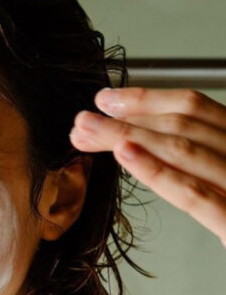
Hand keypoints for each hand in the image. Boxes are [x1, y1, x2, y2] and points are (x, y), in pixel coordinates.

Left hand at [70, 88, 225, 247]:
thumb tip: (149, 142)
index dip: (147, 100)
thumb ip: (210, 160)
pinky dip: (158, 172)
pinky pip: (197, 195)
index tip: (107, 100)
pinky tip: (125, 157)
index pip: (197, 108)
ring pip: (185, 150)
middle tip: (83, 121)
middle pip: (182, 125)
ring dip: (127, 136)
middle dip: (126, 120)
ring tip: (87, 134)